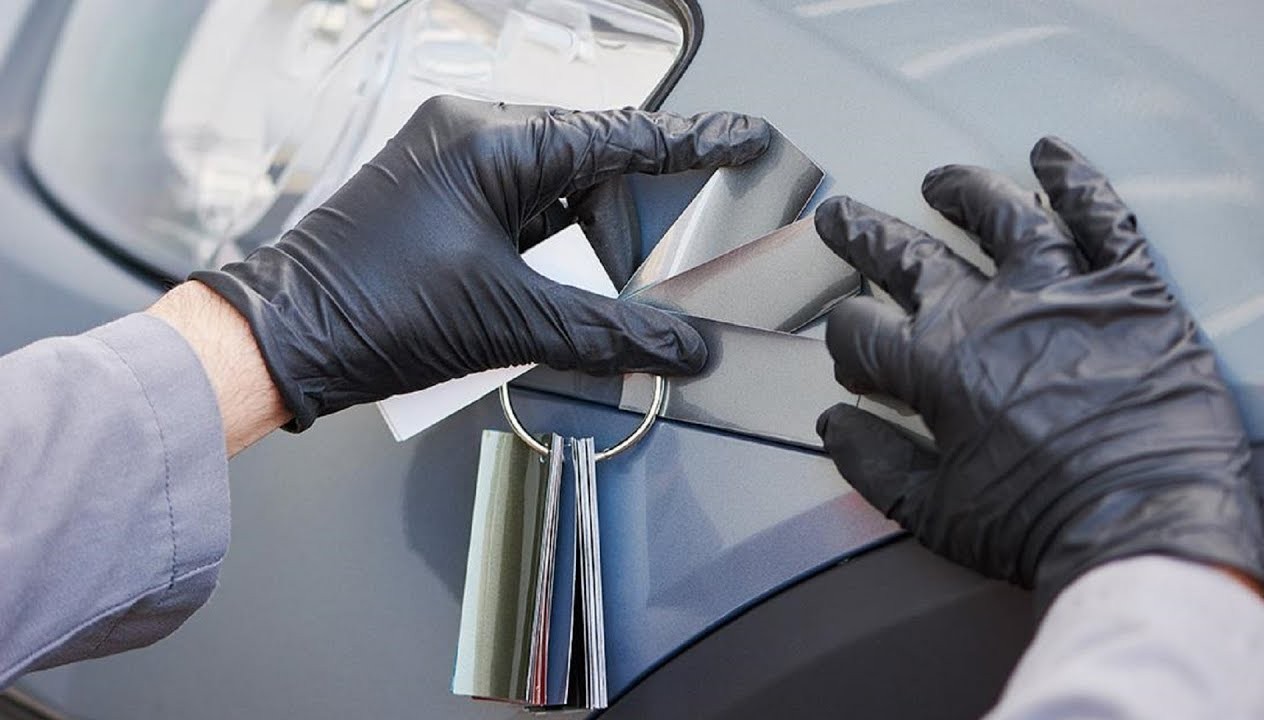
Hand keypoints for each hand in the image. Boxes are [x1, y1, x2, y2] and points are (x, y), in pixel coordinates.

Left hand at [193, 96, 768, 429]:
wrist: (281, 341)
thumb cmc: (368, 310)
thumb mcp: (510, 322)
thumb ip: (609, 332)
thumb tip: (681, 347)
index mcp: (492, 143)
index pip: (621, 135)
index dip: (695, 142)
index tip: (744, 139)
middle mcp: (468, 139)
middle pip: (587, 172)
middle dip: (614, 232)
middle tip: (632, 283)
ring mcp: (445, 168)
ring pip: (548, 201)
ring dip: (566, 256)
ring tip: (551, 307)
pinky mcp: (432, 203)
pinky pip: (510, 219)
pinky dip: (532, 261)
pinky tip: (525, 306)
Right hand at [815, 136, 1263, 605]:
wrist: (1145, 529)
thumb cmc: (1042, 526)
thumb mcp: (935, 513)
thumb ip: (872, 463)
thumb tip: (835, 427)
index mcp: (936, 366)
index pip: (862, 329)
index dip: (846, 340)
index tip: (853, 357)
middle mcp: (989, 313)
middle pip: (910, 257)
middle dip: (865, 238)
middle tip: (842, 218)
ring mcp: (1061, 292)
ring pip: (1001, 216)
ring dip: (963, 192)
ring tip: (941, 180)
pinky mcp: (1129, 291)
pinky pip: (1103, 217)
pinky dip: (1078, 180)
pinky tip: (1052, 154)